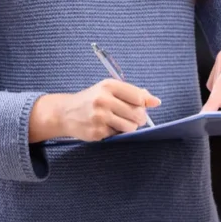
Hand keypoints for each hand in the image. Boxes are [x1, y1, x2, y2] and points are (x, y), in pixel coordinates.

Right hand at [29, 80, 160, 141]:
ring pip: (130, 127)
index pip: (138, 97)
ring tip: (120, 121)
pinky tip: (107, 126)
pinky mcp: (97, 132)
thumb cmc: (91, 100)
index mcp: (109, 86)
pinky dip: (116, 132)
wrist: (64, 112)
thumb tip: (156, 101)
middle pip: (137, 113)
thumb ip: (133, 93)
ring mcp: (99, 117)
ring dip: (130, 127)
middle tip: (132, 116)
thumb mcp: (109, 89)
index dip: (144, 104)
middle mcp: (103, 100)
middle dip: (139, 117)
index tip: (143, 106)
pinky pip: (118, 135)